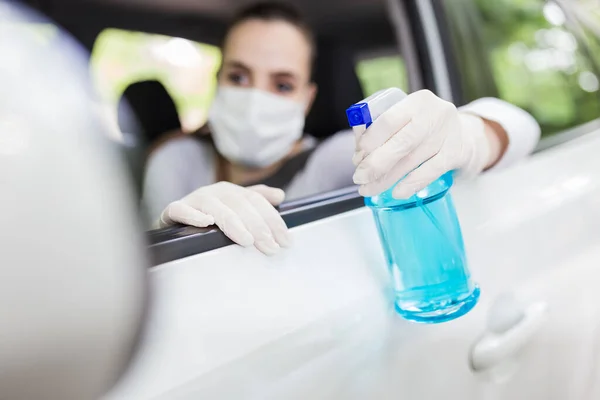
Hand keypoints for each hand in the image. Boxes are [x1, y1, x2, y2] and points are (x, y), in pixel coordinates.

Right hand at [159, 182, 289, 254]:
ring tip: (247, 240)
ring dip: (233, 223)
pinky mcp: (172, 210)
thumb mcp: (234, 211)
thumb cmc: (207, 222)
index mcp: (230, 192)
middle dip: (258, 226)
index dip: (273, 220)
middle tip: (271, 247)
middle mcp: (213, 192)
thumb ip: (256, 202)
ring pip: (215, 207)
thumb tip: (280, 196)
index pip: (257, 202)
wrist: (171, 227)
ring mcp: (193, 200)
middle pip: (240, 204)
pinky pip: (180, 209)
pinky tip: (206, 223)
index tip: (286, 241)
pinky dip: (192, 214)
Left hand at [352, 90, 490, 198]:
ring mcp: (447, 135)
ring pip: (412, 161)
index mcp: (417, 101)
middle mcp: (435, 115)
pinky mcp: (455, 154)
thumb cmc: (425, 128)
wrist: (464, 136)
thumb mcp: (407, 119)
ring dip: (386, 179)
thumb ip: (381, 129)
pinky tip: (397, 192)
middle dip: (375, 164)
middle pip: (401, 143)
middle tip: (359, 177)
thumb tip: (359, 153)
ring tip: (369, 188)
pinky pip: (429, 172)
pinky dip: (410, 185)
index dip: (369, 141)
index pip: (388, 120)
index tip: (357, 157)